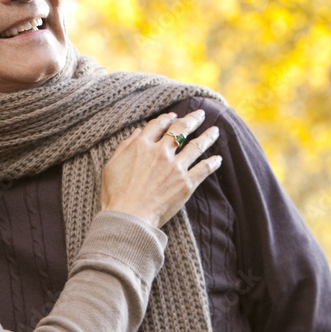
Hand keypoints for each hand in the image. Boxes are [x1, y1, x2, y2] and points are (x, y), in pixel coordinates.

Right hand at [100, 110, 221, 227]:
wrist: (128, 217)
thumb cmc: (115, 194)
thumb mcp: (112, 165)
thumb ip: (125, 146)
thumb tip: (137, 132)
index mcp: (141, 146)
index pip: (158, 125)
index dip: (167, 119)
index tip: (173, 116)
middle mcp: (160, 152)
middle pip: (180, 130)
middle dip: (192, 120)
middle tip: (200, 114)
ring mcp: (175, 167)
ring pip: (196, 146)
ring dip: (207, 136)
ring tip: (215, 131)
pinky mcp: (186, 184)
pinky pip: (203, 169)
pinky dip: (212, 163)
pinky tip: (218, 159)